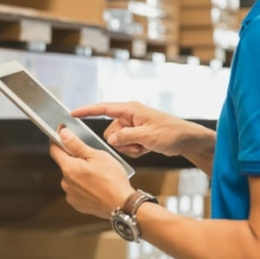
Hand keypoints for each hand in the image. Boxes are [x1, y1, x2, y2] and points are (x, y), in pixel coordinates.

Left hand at [49, 128, 133, 219]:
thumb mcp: (96, 156)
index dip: (57, 140)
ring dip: (80, 174)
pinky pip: (77, 190)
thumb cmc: (113, 180)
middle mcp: (66, 183)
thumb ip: (76, 145)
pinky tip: (96, 186)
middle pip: (65, 164)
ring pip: (72, 178)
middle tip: (92, 159)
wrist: (122, 204)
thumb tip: (63, 134)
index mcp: (69, 168)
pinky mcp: (77, 204)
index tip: (62, 134)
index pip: (54, 150)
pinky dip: (84, 186)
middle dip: (76, 160)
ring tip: (98, 175)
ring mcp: (71, 195)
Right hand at [73, 102, 199, 157]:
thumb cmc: (171, 132)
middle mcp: (129, 116)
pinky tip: (147, 149)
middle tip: (138, 144)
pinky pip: (126, 146)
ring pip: (118, 141)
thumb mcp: (148, 136)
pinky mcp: (137, 135)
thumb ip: (126, 137)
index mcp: (130, 110)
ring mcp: (133, 126)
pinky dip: (135, 150)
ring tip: (145, 146)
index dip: (87, 111)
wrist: (187, 140)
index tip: (72, 114)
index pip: (103, 108)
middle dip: (121, 142)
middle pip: (110, 131)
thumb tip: (110, 140)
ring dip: (129, 147)